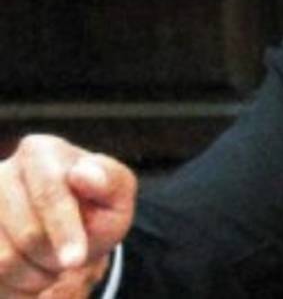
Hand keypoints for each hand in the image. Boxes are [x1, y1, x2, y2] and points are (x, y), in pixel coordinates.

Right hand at [0, 135, 135, 297]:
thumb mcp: (117, 196)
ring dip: (36, 275)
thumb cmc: (94, 208)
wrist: (65, 231)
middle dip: (56, 256)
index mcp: (41, 151)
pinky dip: (17, 285)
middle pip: (27, 233)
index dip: (63, 229)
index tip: (76, 260)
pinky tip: (32, 273)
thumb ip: (110, 182)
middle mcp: (2, 172)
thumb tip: (82, 173)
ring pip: (4, 259)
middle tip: (72, 260)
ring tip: (52, 264)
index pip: (48, 193)